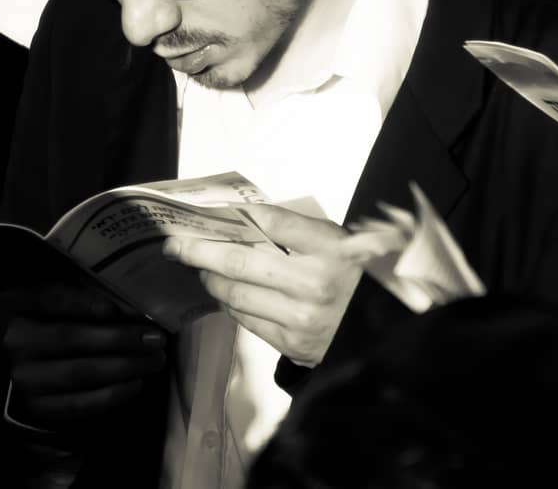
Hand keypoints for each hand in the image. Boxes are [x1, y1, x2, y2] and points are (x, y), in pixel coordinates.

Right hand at [1, 284, 167, 425]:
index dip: (84, 303)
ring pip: (77, 372)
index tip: (120, 309)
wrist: (32, 366)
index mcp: (20, 305)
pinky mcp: (37, 407)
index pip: (50, 298)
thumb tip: (135, 304)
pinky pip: (77, 404)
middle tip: (156, 338)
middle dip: (119, 338)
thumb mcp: (65, 300)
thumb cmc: (59, 320)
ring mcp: (24, 377)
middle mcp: (16, 341)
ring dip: (123, 366)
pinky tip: (136, 383)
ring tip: (155, 360)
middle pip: (70, 338)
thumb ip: (90, 295)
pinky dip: (110, 395)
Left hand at [165, 205, 360, 367]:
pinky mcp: (293, 345)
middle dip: (200, 252)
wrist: (381, 327)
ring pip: (235, 295)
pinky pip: (246, 320)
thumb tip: (240, 220)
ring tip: (202, 270)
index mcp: (331, 247)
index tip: (208, 212)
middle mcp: (315, 284)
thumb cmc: (356, 276)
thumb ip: (297, 231)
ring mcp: (302, 318)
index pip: (271, 221)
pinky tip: (226, 293)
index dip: (234, 214)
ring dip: (210, 280)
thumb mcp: (338, 241)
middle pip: (239, 262)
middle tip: (177, 245)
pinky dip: (230, 304)